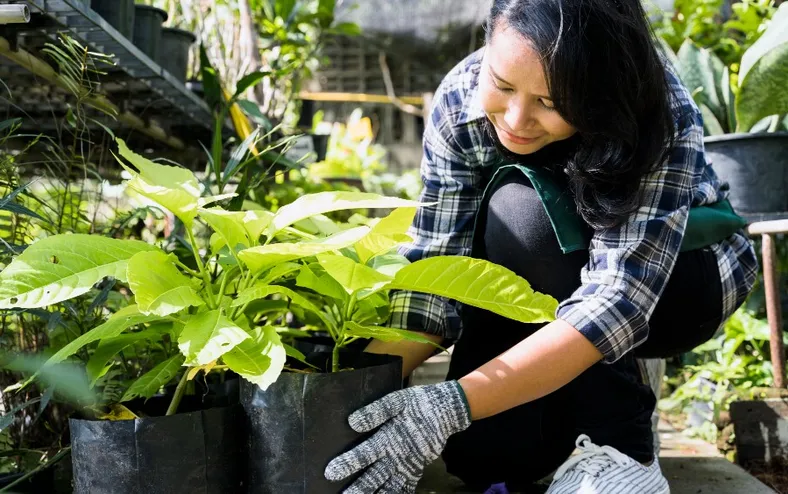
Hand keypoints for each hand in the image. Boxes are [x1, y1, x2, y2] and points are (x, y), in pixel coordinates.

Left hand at [324, 380, 471, 492]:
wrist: (446, 411)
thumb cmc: (418, 403)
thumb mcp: (397, 400)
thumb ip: (376, 412)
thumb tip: (353, 422)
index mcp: (389, 438)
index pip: (365, 454)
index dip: (348, 463)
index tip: (331, 472)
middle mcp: (397, 456)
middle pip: (374, 477)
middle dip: (357, 488)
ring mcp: (408, 466)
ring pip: (388, 487)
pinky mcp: (416, 469)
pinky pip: (405, 487)